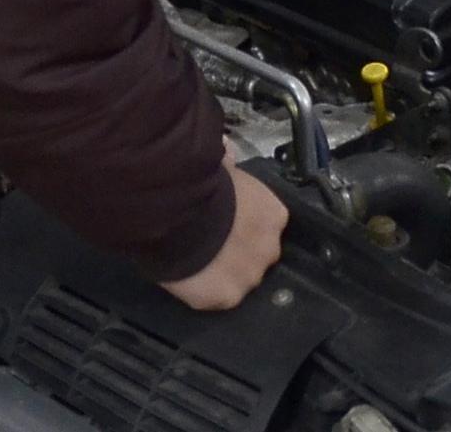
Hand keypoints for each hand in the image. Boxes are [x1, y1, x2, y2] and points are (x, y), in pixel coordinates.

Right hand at [162, 166, 289, 310]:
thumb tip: (228, 151)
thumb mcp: (218, 165)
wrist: (176, 213)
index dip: (245, 225)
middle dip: (238, 250)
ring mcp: (248, 277)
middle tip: (210, 241)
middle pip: (257, 255)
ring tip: (195, 261)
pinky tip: (187, 277)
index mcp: (274, 215)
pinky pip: (215, 298)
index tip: (228, 222)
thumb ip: (228, 162)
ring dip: (222, 273)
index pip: (267, 225)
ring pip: (238, 279)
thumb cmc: (200, 183)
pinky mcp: (224, 299)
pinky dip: (202, 291)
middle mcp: (269, 249)